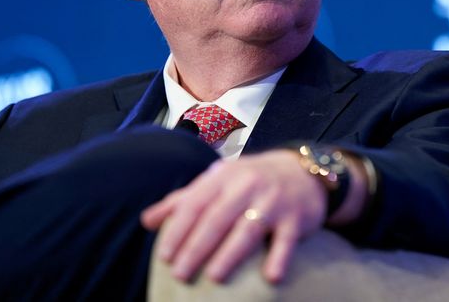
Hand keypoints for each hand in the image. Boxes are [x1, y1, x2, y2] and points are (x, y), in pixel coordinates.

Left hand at [140, 149, 326, 283]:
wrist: (302, 171)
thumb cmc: (250, 181)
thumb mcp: (218, 182)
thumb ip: (184, 200)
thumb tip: (147, 220)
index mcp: (222, 177)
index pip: (195, 203)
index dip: (178, 230)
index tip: (164, 256)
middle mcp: (246, 185)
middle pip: (217, 218)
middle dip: (197, 247)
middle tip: (180, 275)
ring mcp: (272, 201)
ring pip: (248, 229)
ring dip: (230, 253)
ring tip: (214, 277)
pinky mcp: (295, 217)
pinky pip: (286, 239)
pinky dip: (280, 257)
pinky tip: (271, 277)